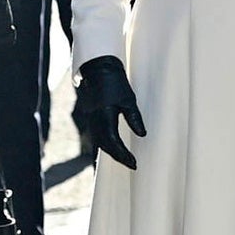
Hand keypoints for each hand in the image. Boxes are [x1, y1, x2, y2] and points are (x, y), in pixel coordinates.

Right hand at [73, 55, 147, 170]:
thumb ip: (134, 118)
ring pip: (100, 143)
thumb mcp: (128, 99)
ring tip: (125, 159)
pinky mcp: (91, 118)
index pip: (114, 143)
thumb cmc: (114, 82)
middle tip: (132, 164)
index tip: (134, 163)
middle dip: (119, 157)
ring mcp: (91, 120)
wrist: (97, 69)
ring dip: (112, 152)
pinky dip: (106, 145)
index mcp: (104, 117)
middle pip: (106, 146)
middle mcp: (95, 121)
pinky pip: (97, 137)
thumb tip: (143, 135)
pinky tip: (114, 147)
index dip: (124, 155)